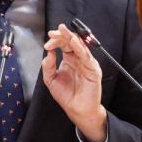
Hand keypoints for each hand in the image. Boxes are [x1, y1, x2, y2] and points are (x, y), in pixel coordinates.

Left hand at [41, 23, 106, 141]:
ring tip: (63, 32)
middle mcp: (78, 59)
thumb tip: (48, 52)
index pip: (64, 44)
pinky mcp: (93, 69)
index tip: (48, 42)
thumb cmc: (67, 96)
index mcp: (69, 60)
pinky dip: (80, 48)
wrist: (77, 110)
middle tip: (53, 34)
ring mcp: (86, 63)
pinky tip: (74, 43)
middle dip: (62, 35)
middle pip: (72, 41)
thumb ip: (48, 66)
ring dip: (71, 37)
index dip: (56, 40)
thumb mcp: (51, 79)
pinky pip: (87, 56)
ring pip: (80, 45)